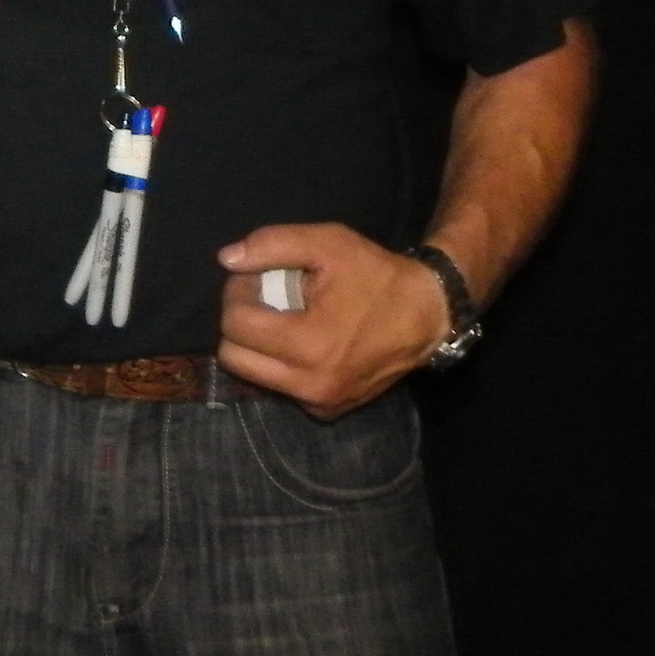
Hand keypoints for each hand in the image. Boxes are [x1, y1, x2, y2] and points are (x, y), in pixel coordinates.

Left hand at [214, 222, 451, 420]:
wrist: (427, 315)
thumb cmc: (376, 276)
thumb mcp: (327, 243)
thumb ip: (272, 245)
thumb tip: (226, 259)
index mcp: (307, 344)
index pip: (234, 325)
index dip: (236, 293)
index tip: (255, 277)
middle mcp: (308, 385)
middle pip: (233, 357)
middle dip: (238, 323)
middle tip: (261, 299)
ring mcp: (318, 403)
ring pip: (253, 376)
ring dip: (256, 346)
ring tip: (282, 318)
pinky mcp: (327, 412)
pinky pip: (280, 389)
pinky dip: (280, 366)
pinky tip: (303, 341)